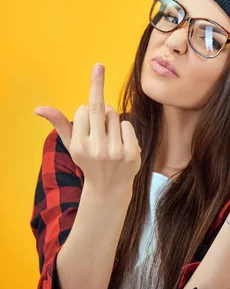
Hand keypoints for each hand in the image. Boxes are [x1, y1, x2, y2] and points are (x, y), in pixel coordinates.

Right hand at [33, 63, 141, 195]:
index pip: (83, 110)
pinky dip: (124, 128)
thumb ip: (59, 124)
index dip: (85, 110)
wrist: (109, 187)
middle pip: (100, 108)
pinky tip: (120, 141)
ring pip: (114, 115)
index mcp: (79, 146)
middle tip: (100, 106)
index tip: (86, 117)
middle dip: (99, 102)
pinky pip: (127, 125)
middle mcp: (97, 149)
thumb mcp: (71, 144)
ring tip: (108, 134)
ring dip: (111, 119)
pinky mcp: (132, 153)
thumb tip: (38, 108)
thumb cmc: (88, 160)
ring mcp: (116, 152)